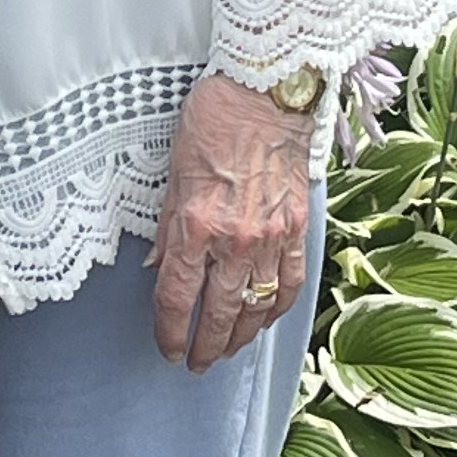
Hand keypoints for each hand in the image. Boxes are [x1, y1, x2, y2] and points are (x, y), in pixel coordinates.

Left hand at [152, 72, 315, 373]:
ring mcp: (271, 237)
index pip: (178, 298)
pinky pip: (290, 284)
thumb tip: (159, 269)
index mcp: (197, 225)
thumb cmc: (214, 122)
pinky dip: (277, 309)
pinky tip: (264, 319)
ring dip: (240, 337)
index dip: (169, 331)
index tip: (166, 347)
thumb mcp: (173, 174)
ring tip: (227, 350)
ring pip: (256, 308)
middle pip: (218, 314)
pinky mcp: (297, 228)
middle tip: (195, 363)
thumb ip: (168, 229)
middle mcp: (236, 239)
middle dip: (204, 346)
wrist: (266, 93)